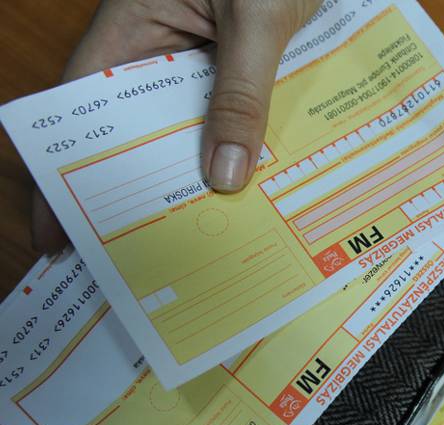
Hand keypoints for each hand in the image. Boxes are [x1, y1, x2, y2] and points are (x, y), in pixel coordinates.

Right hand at [31, 0, 320, 252]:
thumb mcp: (256, 22)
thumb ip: (242, 94)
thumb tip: (227, 176)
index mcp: (132, 23)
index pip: (84, 108)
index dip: (66, 173)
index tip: (58, 234)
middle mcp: (158, 39)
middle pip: (136, 124)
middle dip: (139, 185)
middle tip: (142, 255)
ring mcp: (197, 47)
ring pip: (187, 120)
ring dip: (196, 167)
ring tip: (201, 234)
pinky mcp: (235, 52)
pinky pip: (229, 104)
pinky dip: (238, 139)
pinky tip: (252, 184)